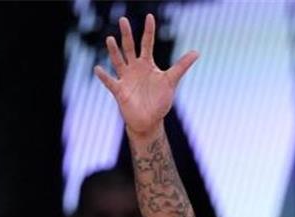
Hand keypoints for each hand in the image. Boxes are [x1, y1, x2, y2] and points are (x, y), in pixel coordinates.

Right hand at [93, 14, 198, 138]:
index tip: (150, 16)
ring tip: (110, 39)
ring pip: (118, 61)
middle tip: (123, 19)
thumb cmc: (159, 101)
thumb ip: (181, 66)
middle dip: (127, 34)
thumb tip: (197, 52)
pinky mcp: (119, 91)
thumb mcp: (171, 81)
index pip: (147, 43)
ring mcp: (125, 78)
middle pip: (129, 47)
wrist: (149, 120)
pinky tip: (98, 68)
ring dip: (114, 51)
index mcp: (147, 64)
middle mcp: (134, 68)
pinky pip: (110, 82)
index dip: (149, 30)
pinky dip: (104, 76)